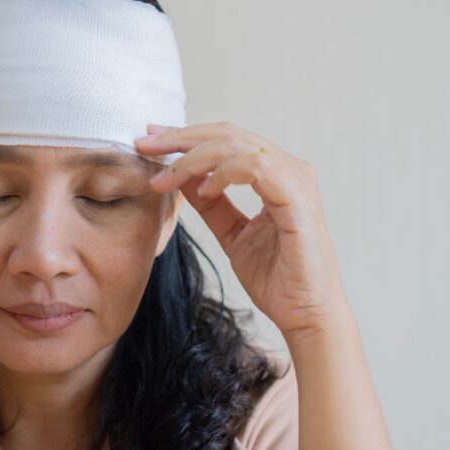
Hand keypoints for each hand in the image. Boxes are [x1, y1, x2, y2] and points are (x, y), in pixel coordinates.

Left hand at [134, 121, 346, 339]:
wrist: (305, 315)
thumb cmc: (277, 279)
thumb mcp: (231, 233)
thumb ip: (211, 203)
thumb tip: (182, 176)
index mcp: (277, 174)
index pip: (227, 140)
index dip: (187, 137)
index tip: (150, 142)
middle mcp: (289, 169)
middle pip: (229, 134)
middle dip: (181, 138)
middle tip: (144, 144)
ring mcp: (296, 179)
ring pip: (236, 145)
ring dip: (193, 158)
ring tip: (164, 179)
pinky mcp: (298, 196)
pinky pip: (255, 166)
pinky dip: (223, 172)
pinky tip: (204, 190)